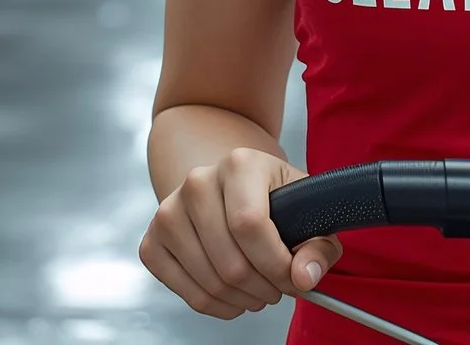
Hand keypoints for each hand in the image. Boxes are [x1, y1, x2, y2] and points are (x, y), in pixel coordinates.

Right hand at [140, 148, 343, 318]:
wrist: (227, 185)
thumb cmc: (270, 198)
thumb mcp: (304, 210)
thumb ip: (317, 246)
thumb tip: (304, 277)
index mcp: (238, 164)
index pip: (250, 225)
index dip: (276, 265)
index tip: (295, 280)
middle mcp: (197, 183)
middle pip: (231, 262)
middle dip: (265, 288)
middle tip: (279, 287)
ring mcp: (168, 213)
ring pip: (211, 283)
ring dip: (245, 299)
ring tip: (261, 289)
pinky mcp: (152, 244)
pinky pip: (188, 295)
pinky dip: (219, 306)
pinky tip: (236, 294)